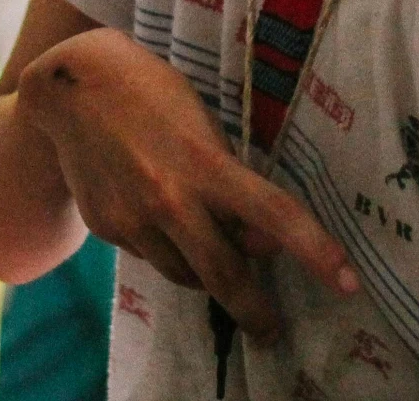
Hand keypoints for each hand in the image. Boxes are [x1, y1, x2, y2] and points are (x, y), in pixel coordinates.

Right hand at [16, 27, 359, 340]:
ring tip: (211, 254)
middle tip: (271, 331)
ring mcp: (134, 220)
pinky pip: (151, 255)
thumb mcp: (201, 121)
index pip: (275, 214)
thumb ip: (229, 181)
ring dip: (207, 274)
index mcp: (204, 163)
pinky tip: (158, 214)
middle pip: (226, 276)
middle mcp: (170, 199)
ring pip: (186, 274)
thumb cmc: (151, 92)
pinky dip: (167, 248)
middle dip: (255, 312)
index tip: (349, 282)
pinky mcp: (108, 229)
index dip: (316, 250)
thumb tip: (260, 242)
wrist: (70, 88)